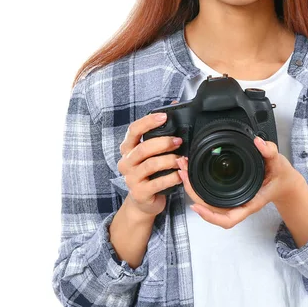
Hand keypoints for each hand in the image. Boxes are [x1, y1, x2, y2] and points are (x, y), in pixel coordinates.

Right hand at [117, 102, 183, 216]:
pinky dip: (171, 178)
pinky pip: (157, 183)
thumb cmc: (150, 172)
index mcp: (128, 149)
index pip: (133, 130)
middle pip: (143, 148)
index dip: (148, 122)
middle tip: (179, 141)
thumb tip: (175, 105)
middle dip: (164, 143)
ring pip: (151, 165)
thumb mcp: (152, 153)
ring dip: (170, 160)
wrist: (143, 201)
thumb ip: (160, 132)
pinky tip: (180, 175)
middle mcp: (126, 162)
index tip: (164, 117)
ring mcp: (131, 179)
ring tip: (182, 159)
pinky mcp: (139, 193)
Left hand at [177, 136, 304, 228]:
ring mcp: (235, 199)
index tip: (196, 206)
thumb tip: (258, 142)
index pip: (228, 218)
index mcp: (250, 201)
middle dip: (194, 194)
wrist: (285, 182)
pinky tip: (194, 174)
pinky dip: (201, 186)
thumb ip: (269, 151)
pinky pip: (213, 195)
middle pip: (212, 210)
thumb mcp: (279, 162)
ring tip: (183, 171)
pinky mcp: (231, 193)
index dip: (210, 216)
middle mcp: (240, 203)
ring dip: (194, 189)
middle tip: (183, 174)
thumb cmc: (281, 175)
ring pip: (210, 203)